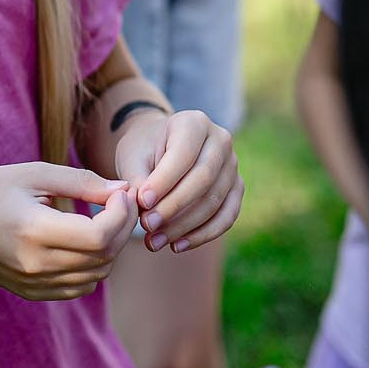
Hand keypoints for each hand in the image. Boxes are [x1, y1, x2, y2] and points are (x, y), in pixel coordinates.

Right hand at [0, 164, 138, 299]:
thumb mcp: (31, 174)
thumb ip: (79, 181)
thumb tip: (121, 189)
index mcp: (34, 230)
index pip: (99, 235)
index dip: (121, 214)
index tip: (119, 193)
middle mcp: (36, 263)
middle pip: (104, 256)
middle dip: (122, 227)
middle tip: (118, 202)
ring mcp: (35, 283)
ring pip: (98, 274)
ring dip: (111, 247)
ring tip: (103, 219)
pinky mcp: (34, 292)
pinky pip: (81, 286)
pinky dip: (94, 266)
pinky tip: (84, 242)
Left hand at [115, 109, 242, 252]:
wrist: (158, 148)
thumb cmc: (142, 150)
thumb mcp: (132, 157)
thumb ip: (137, 179)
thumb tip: (145, 208)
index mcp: (194, 122)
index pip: (183, 155)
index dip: (163, 182)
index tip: (141, 203)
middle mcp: (221, 140)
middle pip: (203, 180)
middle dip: (173, 207)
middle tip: (146, 226)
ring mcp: (233, 165)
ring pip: (214, 202)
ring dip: (184, 226)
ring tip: (154, 241)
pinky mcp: (236, 188)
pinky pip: (226, 216)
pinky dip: (203, 234)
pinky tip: (177, 245)